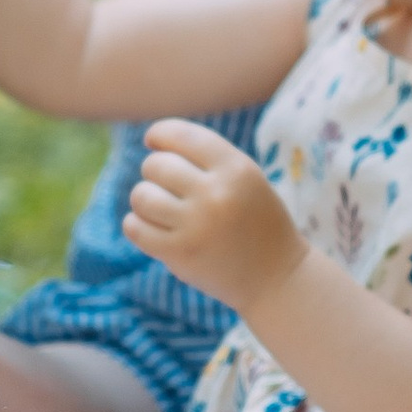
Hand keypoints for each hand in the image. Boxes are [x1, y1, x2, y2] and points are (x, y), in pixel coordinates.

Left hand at [123, 118, 305, 311]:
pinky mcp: (180, 253)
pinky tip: (150, 227)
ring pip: (141, 196)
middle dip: (154, 172)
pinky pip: (135, 228)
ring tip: (160, 209)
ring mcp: (197, 225)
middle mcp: (216, 193)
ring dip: (144, 200)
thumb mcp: (246, 178)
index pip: (181, 135)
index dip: (159, 134)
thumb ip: (207, 158)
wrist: (277, 276)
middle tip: (168, 187)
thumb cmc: (255, 221)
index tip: (153, 142)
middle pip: (155, 165)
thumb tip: (153, 139)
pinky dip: (136, 225)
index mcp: (236, 169)